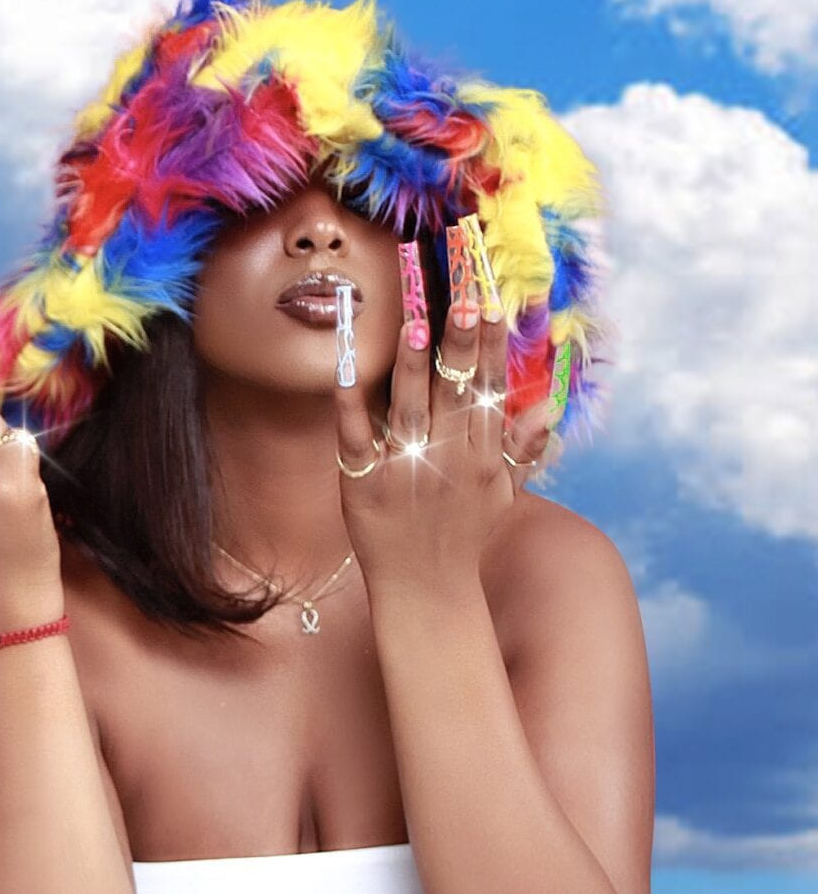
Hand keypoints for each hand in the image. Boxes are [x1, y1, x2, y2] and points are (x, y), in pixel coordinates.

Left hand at [332, 270, 560, 591]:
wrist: (427, 591)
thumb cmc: (464, 535)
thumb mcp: (502, 493)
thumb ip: (522, 446)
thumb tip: (549, 404)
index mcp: (482, 456)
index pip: (488, 391)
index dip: (490, 348)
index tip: (491, 305)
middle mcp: (448, 459)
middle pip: (454, 393)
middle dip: (460, 348)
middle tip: (463, 302)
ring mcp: (405, 471)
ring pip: (408, 410)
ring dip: (410, 368)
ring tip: (413, 326)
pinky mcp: (365, 485)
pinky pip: (356, 440)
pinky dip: (350, 409)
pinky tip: (344, 374)